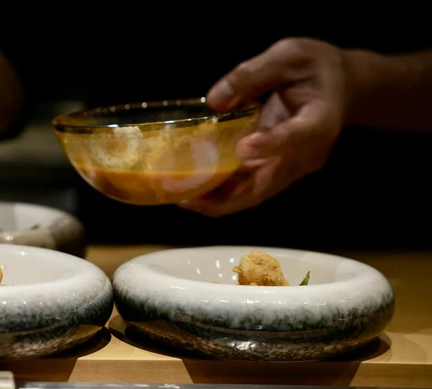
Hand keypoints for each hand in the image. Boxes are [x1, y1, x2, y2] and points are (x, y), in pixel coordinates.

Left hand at [180, 38, 348, 216]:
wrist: (341, 87)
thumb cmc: (315, 66)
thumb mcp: (288, 54)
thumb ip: (252, 74)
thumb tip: (214, 101)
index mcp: (320, 120)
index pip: (297, 135)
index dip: (271, 144)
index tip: (243, 148)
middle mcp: (308, 153)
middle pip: (269, 183)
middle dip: (228, 194)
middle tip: (188, 195)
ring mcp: (293, 167)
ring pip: (256, 193)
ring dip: (219, 200)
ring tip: (182, 197)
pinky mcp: (279, 170)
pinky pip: (250, 187)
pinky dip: (222, 192)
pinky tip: (192, 189)